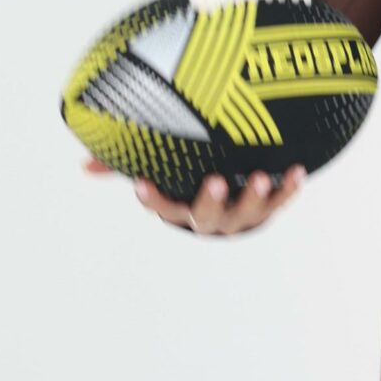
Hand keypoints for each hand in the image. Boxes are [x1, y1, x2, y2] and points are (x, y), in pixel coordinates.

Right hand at [79, 155, 306, 233]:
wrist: (233, 179)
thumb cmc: (188, 170)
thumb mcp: (160, 165)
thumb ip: (125, 162)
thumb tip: (83, 165)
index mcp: (181, 208)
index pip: (161, 208)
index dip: (153, 200)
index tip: (142, 184)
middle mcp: (209, 218)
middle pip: (207, 217)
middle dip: (212, 201)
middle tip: (216, 182)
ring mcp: (240, 216)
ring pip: (247, 215)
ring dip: (255, 198)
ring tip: (262, 177)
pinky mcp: (268, 209)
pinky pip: (280, 202)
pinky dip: (289, 190)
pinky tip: (296, 171)